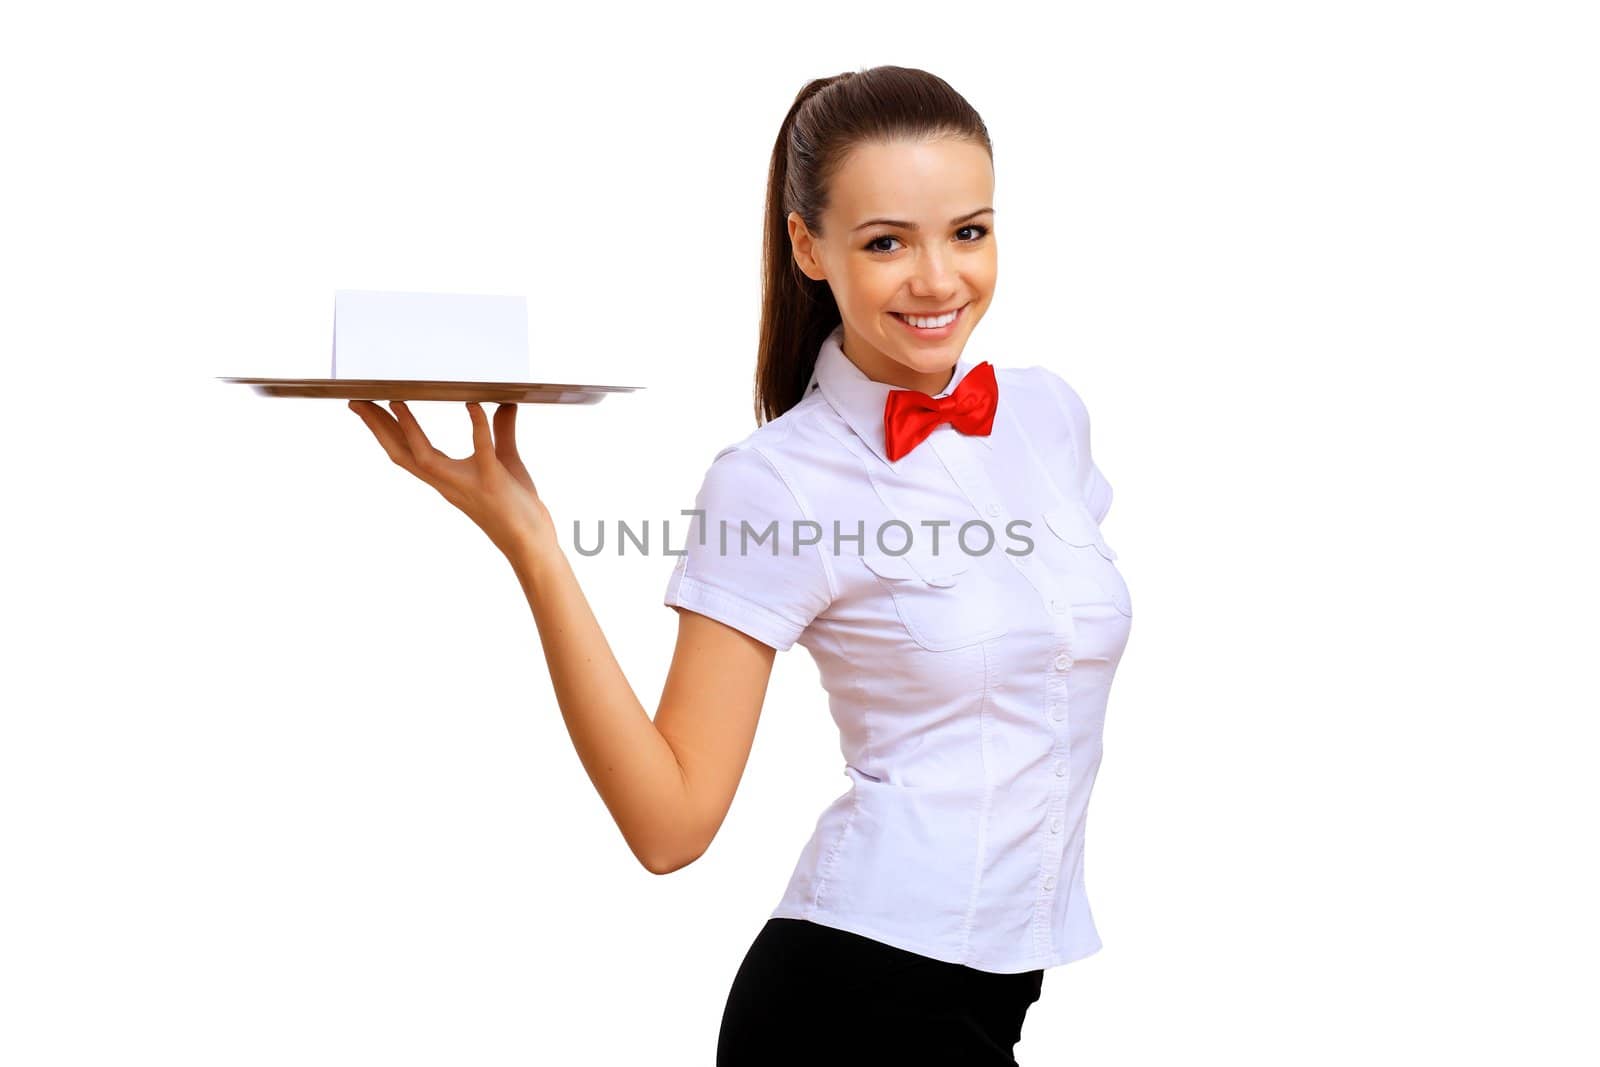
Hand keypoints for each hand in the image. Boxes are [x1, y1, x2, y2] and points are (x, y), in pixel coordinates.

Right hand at [347, 399, 553, 557]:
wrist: (532, 543)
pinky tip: (472, 405)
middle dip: (377, 428)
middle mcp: (448, 482)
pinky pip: (482, 450)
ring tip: (396, 401)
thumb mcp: (505, 461)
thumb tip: (502, 404)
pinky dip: (478, 426)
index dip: (383, 431)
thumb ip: (500, 431)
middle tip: (358, 402)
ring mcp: (467, 484)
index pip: (404, 452)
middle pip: (401, 454)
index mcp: (445, 477)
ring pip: (425, 457)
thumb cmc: (517, 506)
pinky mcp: (492, 481)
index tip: (366, 407)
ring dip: (409, 430)